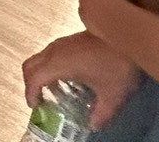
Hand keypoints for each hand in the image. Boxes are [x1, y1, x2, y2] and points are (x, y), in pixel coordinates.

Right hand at [22, 31, 141, 129]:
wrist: (129, 34)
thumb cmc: (117, 60)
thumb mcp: (112, 94)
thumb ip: (102, 113)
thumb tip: (94, 125)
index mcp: (59, 64)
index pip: (33, 78)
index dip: (30, 93)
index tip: (34, 105)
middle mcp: (56, 51)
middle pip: (29, 66)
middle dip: (30, 83)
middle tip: (39, 98)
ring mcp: (62, 42)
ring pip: (40, 57)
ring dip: (40, 73)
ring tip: (54, 89)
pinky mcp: (70, 38)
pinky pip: (50, 53)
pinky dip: (50, 66)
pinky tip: (68, 75)